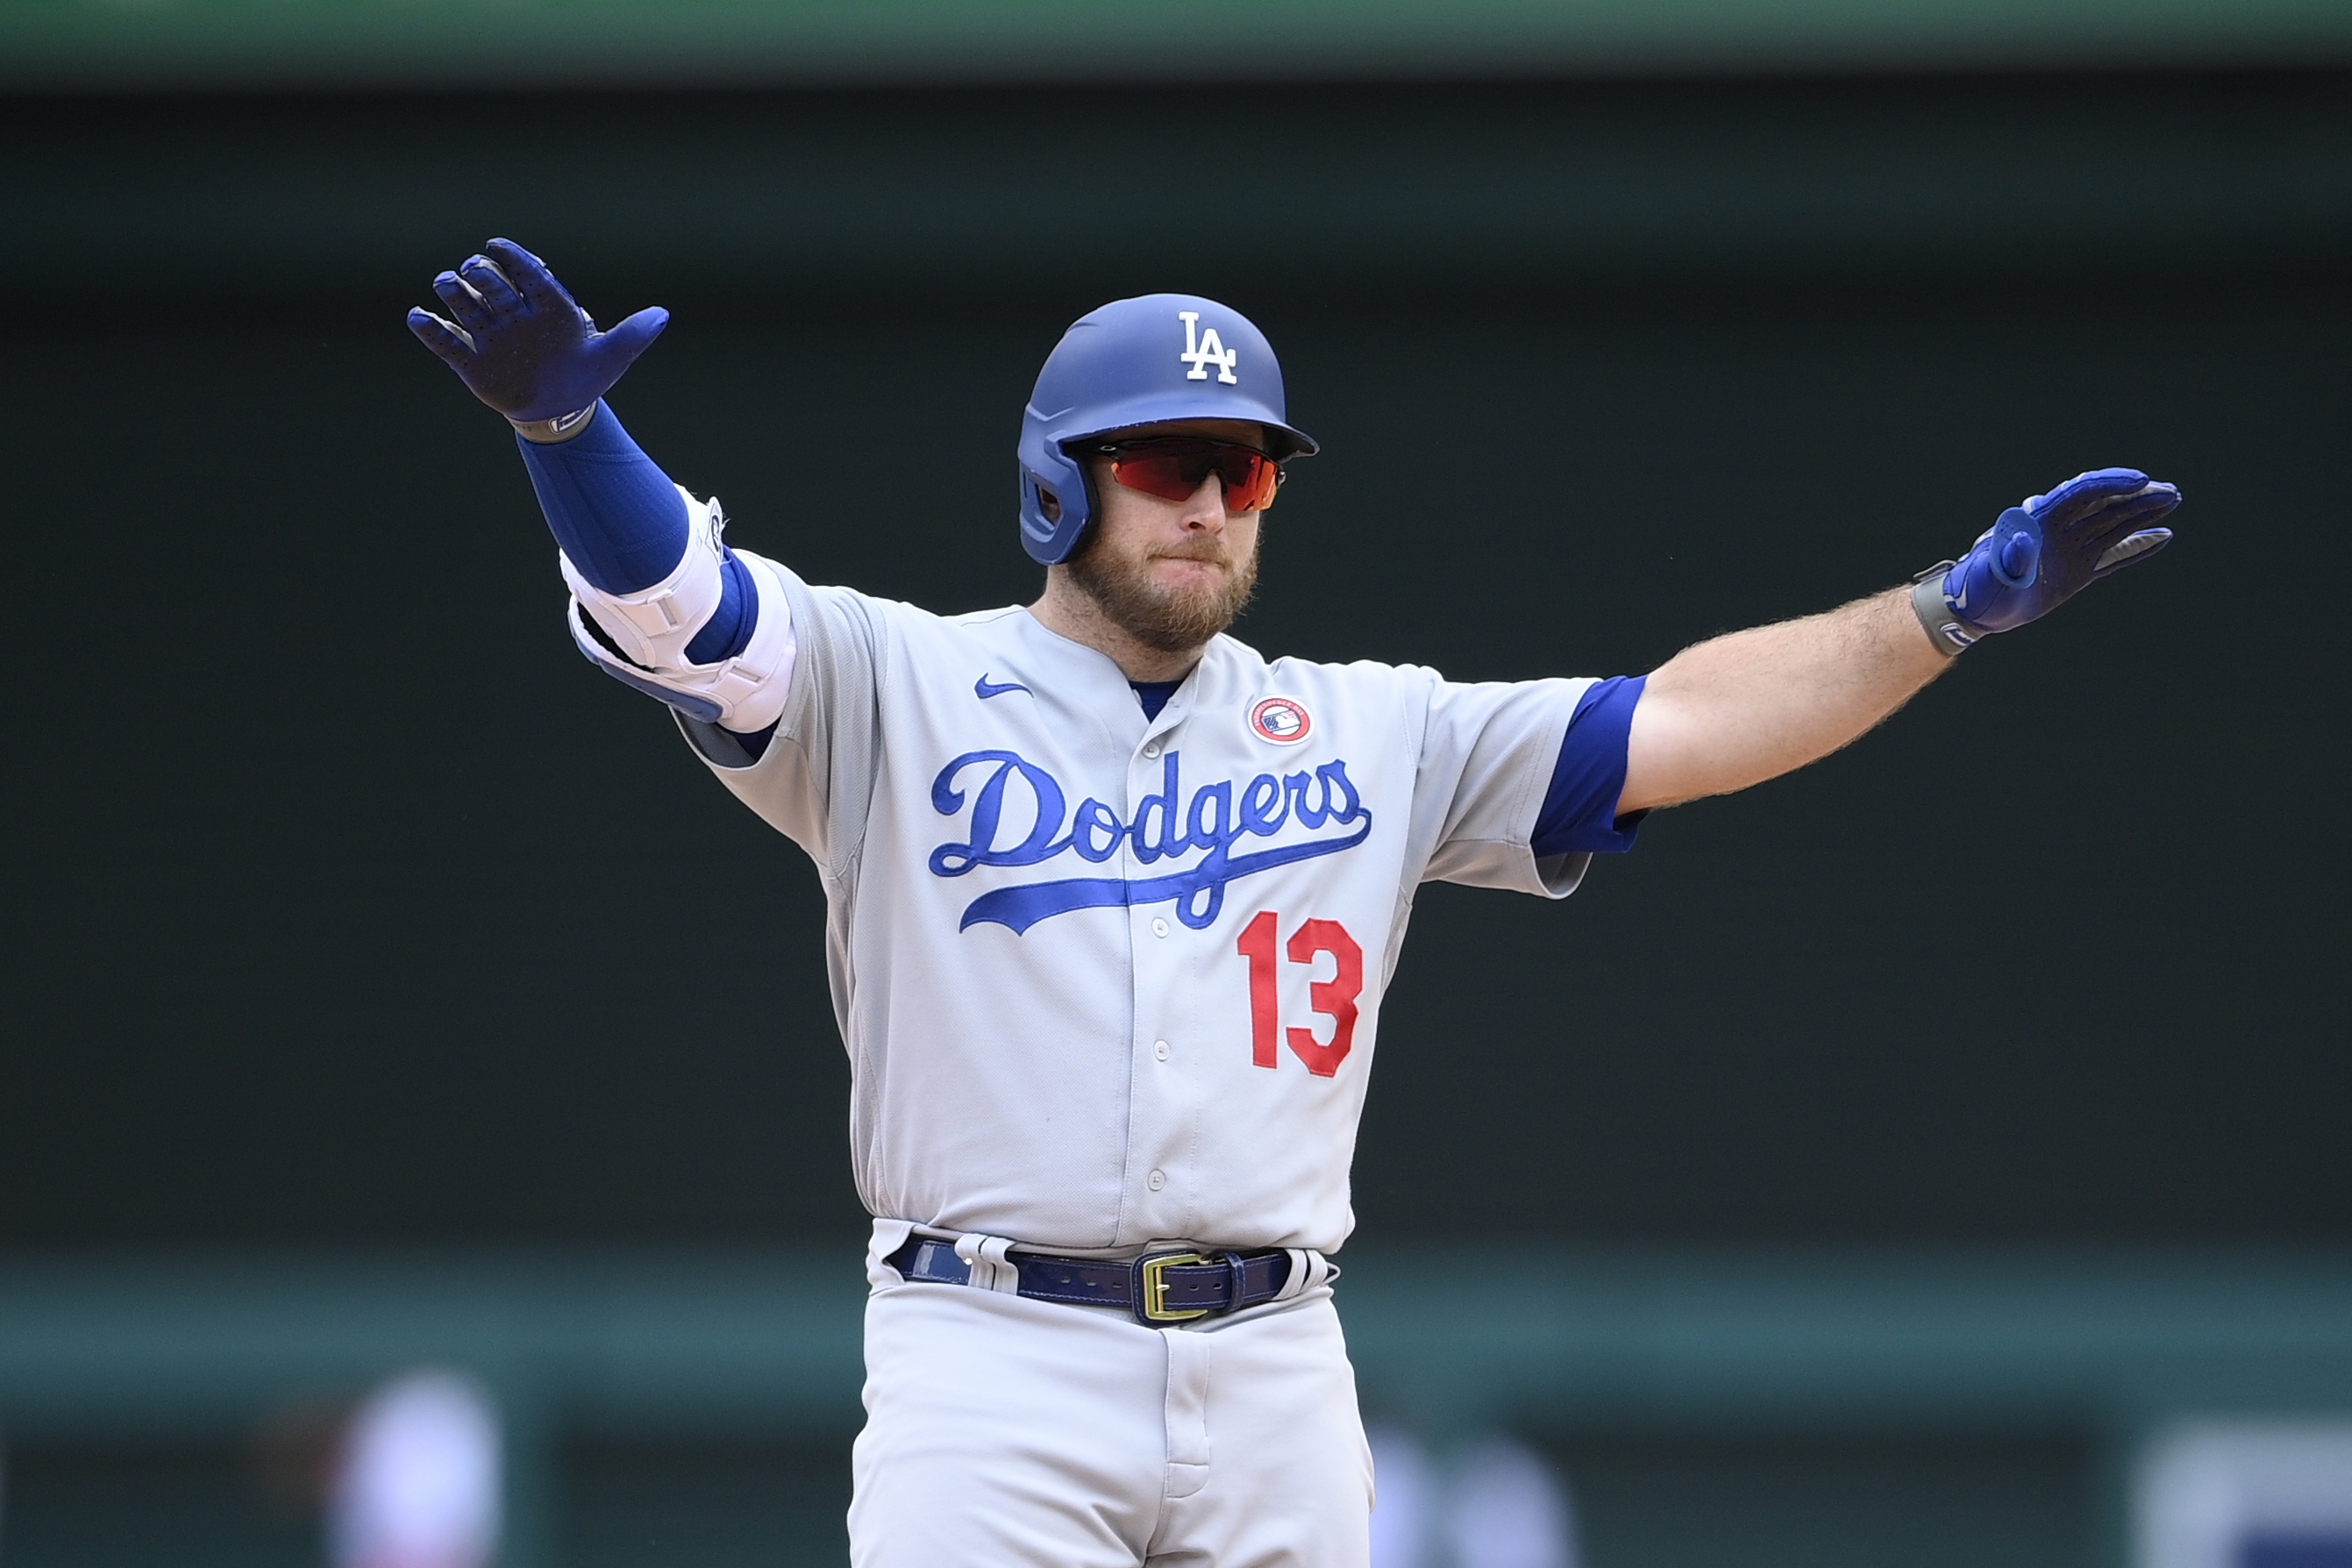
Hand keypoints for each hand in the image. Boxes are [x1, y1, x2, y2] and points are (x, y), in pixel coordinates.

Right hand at [406, 238, 668, 423]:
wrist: (560, 410)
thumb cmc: (585, 374)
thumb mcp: (611, 357)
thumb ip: (632, 335)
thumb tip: (663, 315)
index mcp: (545, 305)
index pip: (525, 271)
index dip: (511, 256)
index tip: (496, 246)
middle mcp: (513, 313)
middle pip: (490, 282)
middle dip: (480, 273)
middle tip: (473, 272)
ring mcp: (490, 335)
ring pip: (464, 304)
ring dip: (452, 292)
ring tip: (447, 284)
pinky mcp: (471, 361)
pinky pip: (445, 341)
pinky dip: (430, 330)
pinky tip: (419, 318)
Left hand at [1930, 468, 2179, 644]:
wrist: (1976, 609)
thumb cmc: (1980, 588)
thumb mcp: (1992, 573)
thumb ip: (2010, 555)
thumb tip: (2023, 535)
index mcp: (2041, 521)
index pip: (2082, 493)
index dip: (2111, 484)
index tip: (2141, 481)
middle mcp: (2060, 530)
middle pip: (2104, 505)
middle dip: (2137, 496)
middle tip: (2171, 492)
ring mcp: (2071, 550)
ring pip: (2113, 525)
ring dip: (2143, 514)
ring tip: (2173, 501)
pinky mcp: (2078, 571)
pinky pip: (2113, 556)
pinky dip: (2137, 547)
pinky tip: (2162, 537)